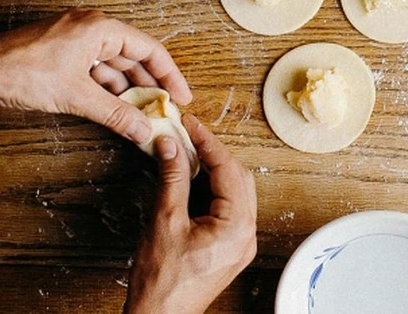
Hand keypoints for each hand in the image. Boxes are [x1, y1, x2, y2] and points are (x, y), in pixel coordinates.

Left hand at [0, 9, 191, 145]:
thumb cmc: (19, 71)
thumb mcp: (75, 96)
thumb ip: (115, 114)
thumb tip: (144, 130)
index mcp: (100, 27)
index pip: (149, 49)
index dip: (170, 74)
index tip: (182, 97)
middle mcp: (91, 30)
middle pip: (134, 58)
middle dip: (151, 86)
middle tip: (167, 111)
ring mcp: (75, 44)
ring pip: (114, 68)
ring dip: (129, 92)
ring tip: (144, 117)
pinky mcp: (62, 58)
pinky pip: (96, 74)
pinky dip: (108, 93)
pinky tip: (117, 112)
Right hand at [126, 115, 257, 313]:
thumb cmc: (161, 281)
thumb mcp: (164, 222)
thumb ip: (172, 179)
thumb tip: (172, 146)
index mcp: (237, 225)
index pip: (228, 169)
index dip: (208, 142)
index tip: (190, 125)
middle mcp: (247, 234)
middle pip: (238, 178)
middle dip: (213, 154)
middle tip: (189, 137)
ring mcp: (241, 243)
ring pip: (236, 192)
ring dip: (214, 172)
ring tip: (188, 155)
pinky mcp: (231, 250)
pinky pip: (230, 209)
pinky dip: (213, 191)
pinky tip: (193, 183)